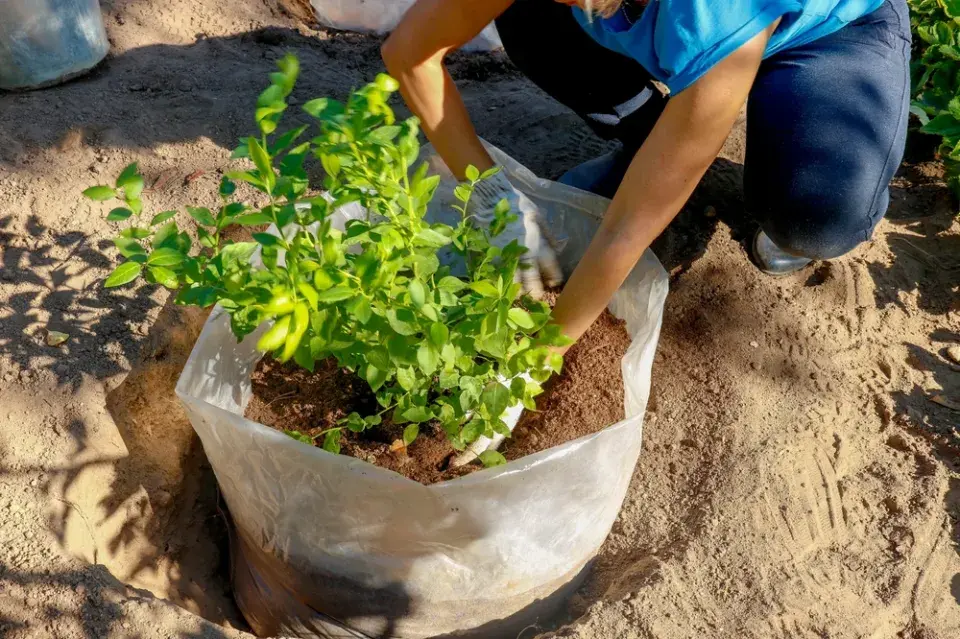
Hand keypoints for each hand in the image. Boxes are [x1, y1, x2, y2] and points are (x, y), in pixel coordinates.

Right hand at [471, 169, 562, 297]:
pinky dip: (500, 281)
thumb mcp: (536, 214)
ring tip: (520, 296)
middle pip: (531, 276)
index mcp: (535, 240)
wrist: (489, 196)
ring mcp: (504, 255)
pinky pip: (496, 273)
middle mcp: (521, 251)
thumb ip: (547, 233)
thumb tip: (556, 247)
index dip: (553, 275)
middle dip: (535, 289)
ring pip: (513, 278)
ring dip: (517, 289)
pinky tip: (502, 287)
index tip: (555, 283)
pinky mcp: (488, 256)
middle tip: (538, 298)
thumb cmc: (515, 204)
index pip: (548, 264)